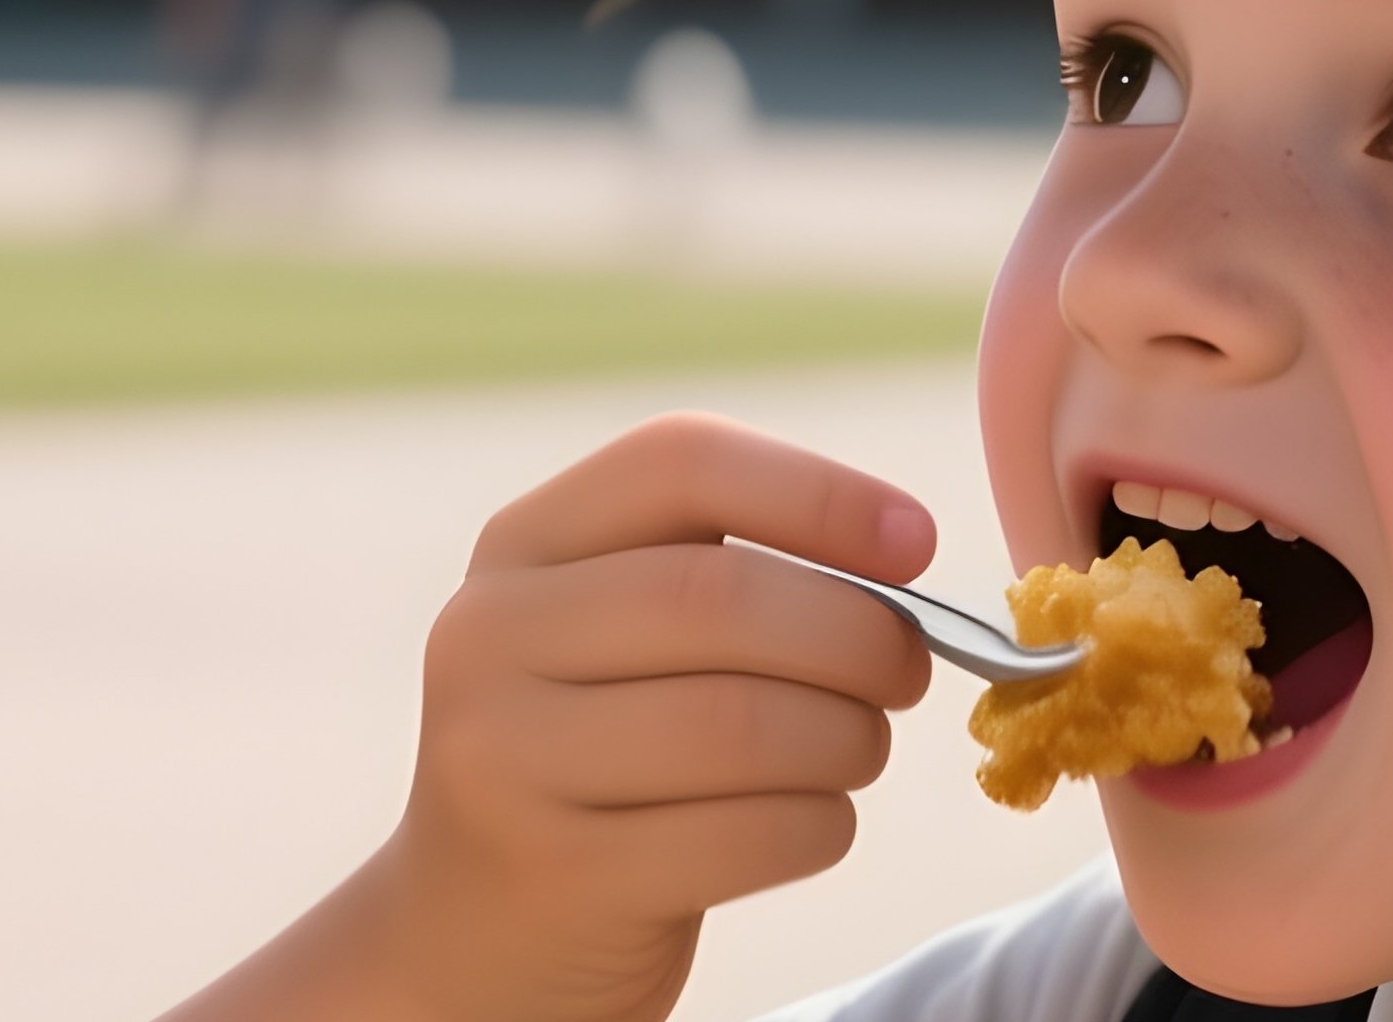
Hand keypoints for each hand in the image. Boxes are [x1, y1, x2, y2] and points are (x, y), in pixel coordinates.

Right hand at [377, 411, 937, 1021]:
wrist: (476, 931)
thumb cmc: (600, 747)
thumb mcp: (617, 627)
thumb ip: (728, 567)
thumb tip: (902, 551)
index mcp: (524, 540)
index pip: (679, 461)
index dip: (817, 490)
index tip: (916, 541)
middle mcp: (492, 632)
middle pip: (719, 596)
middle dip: (856, 633)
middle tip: (908, 669)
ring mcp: (506, 758)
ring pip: (741, 724)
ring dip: (847, 736)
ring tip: (858, 745)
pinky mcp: (557, 876)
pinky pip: (744, 835)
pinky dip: (820, 825)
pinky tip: (815, 820)